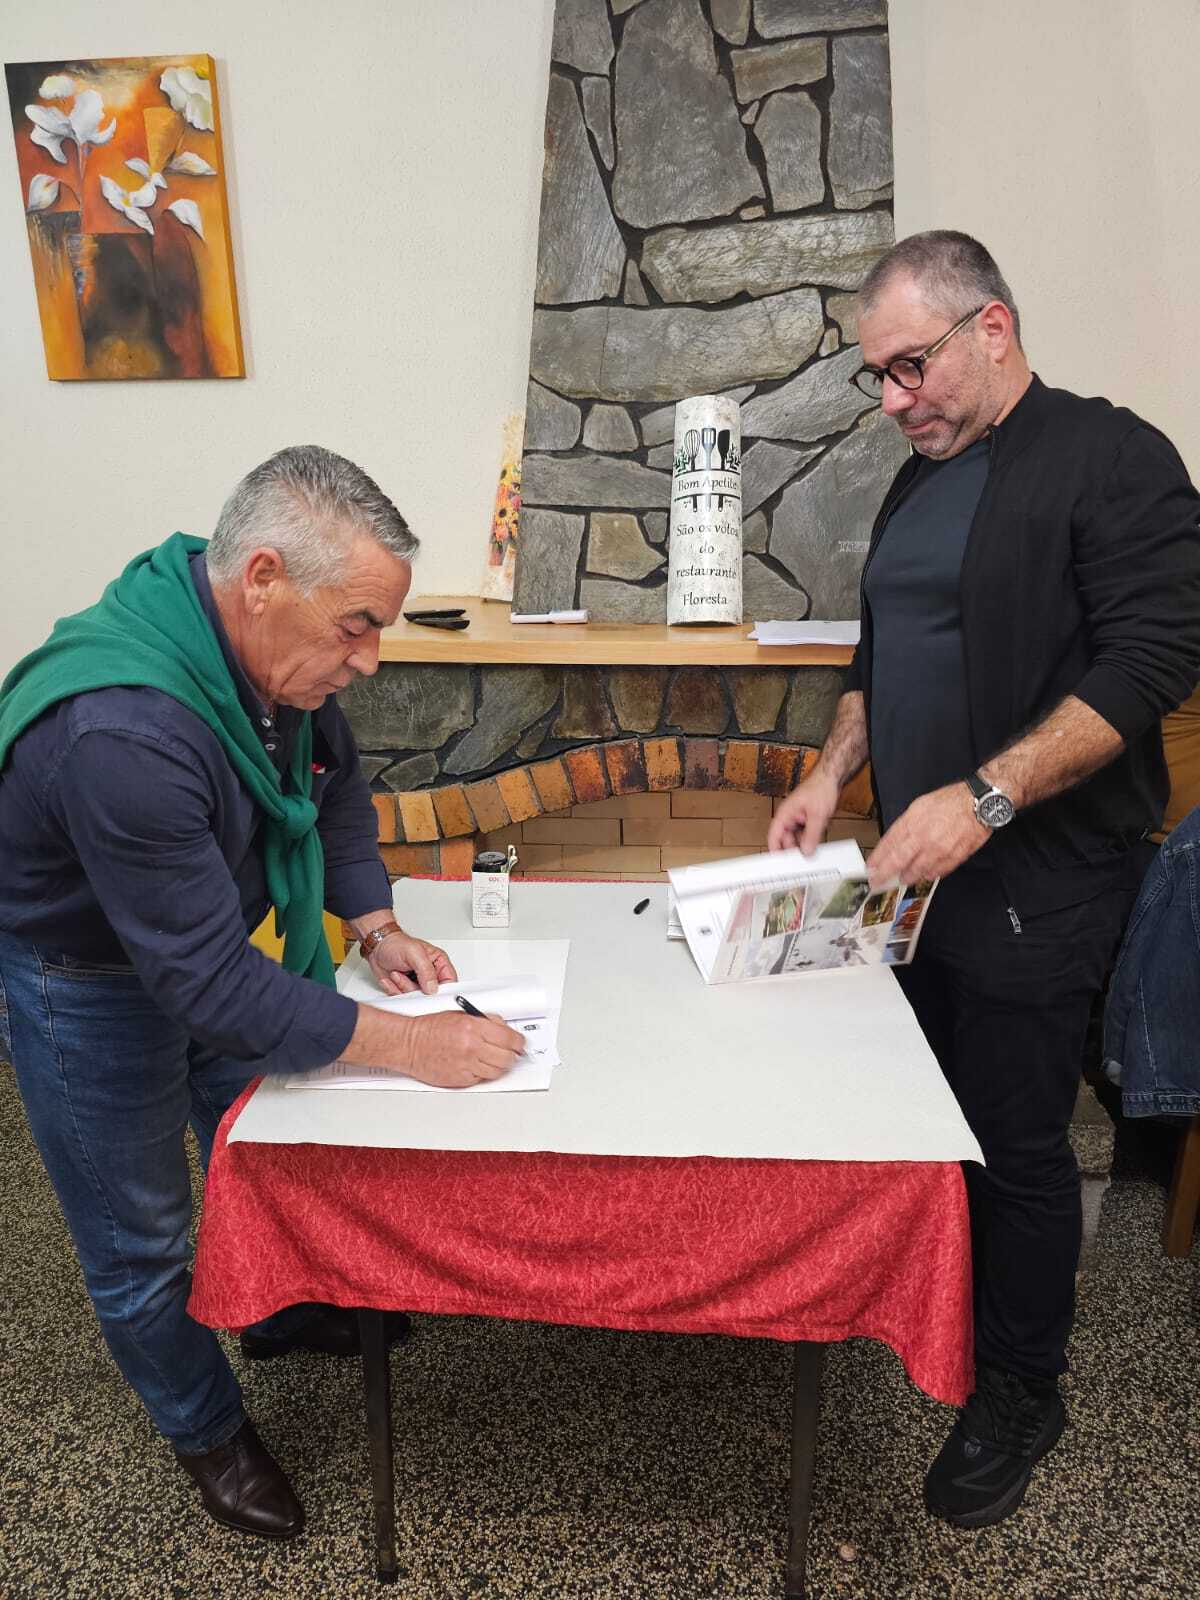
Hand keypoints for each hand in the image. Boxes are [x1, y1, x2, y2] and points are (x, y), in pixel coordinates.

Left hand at [367, 931, 456, 995]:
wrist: (377, 947)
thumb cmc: (395, 944)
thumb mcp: (414, 953)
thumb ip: (427, 971)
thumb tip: (433, 988)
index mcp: (438, 962)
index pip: (450, 981)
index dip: (445, 990)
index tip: (433, 993)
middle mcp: (429, 974)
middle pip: (431, 993)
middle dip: (417, 988)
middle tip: (408, 976)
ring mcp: (417, 983)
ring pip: (415, 997)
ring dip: (403, 986)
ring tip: (397, 973)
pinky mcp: (404, 988)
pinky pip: (402, 997)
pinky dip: (394, 988)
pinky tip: (392, 977)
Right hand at [401, 1010, 525, 1088]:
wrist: (409, 1044)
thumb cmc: (429, 1028)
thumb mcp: (460, 1014)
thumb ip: (485, 1020)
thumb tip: (504, 1028)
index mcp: (474, 1027)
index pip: (510, 1038)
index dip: (519, 1042)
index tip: (520, 1043)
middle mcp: (472, 1047)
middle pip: (508, 1058)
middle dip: (512, 1055)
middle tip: (511, 1053)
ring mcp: (467, 1065)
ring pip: (498, 1071)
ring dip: (499, 1066)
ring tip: (494, 1059)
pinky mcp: (461, 1080)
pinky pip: (482, 1079)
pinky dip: (483, 1073)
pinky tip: (478, 1065)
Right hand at [767, 769, 841, 853]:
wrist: (832, 777)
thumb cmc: (820, 787)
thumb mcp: (817, 815)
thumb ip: (811, 835)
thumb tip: (806, 850)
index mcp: (785, 813)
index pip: (774, 835)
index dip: (774, 849)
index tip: (776, 862)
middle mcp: (789, 816)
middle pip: (786, 839)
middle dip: (792, 850)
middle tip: (799, 861)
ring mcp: (798, 817)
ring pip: (796, 837)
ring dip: (803, 844)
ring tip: (810, 851)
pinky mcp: (807, 818)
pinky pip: (805, 833)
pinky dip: (810, 839)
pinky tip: (816, 841)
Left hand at [868, 782, 988, 889]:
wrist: (978, 803)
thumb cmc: (950, 801)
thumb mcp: (919, 806)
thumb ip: (906, 825)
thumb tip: (894, 841)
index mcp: (912, 822)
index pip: (888, 844)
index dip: (877, 859)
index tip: (870, 868)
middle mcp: (923, 837)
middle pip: (898, 861)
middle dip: (884, 874)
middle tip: (876, 882)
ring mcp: (939, 850)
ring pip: (917, 871)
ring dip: (907, 877)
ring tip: (902, 878)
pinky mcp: (954, 858)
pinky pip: (937, 872)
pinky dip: (928, 875)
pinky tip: (924, 875)